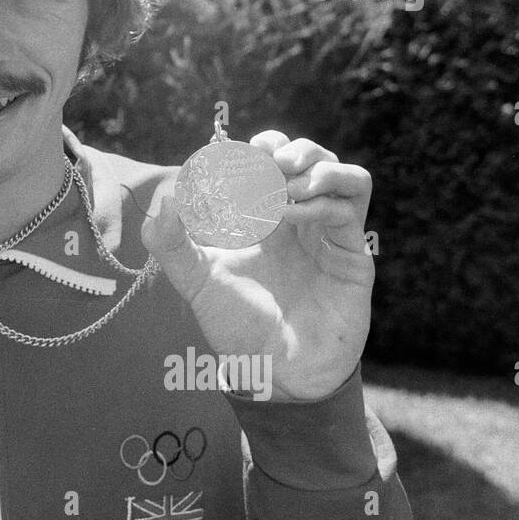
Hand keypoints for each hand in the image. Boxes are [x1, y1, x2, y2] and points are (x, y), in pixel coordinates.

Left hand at [141, 131, 375, 400]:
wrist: (276, 372)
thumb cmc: (236, 327)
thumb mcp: (194, 280)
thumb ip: (168, 242)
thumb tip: (166, 197)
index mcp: (259, 217)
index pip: (262, 159)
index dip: (247, 149)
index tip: (221, 160)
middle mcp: (295, 219)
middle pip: (302, 155)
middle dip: (281, 147)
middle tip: (260, 163)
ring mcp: (326, 233)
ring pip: (338, 170)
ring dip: (311, 163)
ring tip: (282, 185)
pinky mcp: (352, 252)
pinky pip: (352, 202)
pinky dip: (324, 195)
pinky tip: (293, 211)